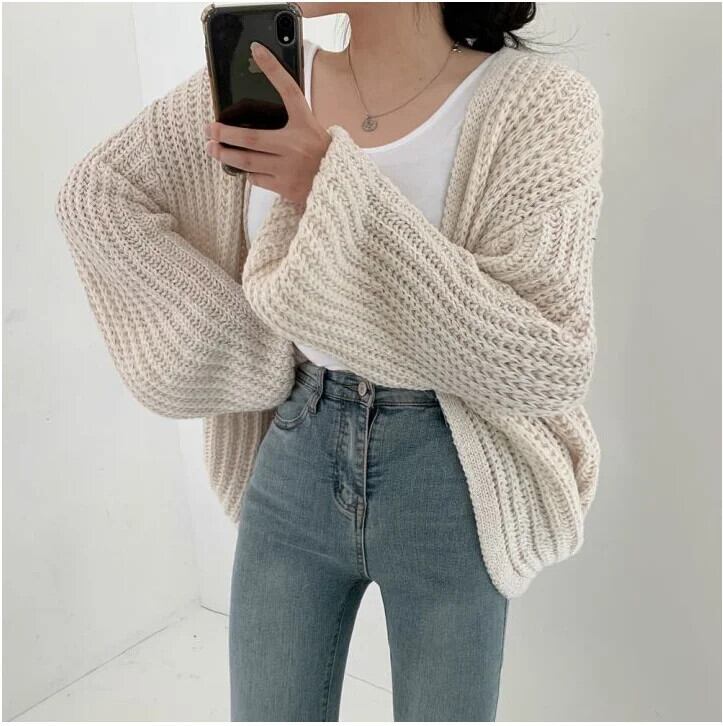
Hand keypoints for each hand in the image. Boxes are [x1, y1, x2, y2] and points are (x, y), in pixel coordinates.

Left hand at [204, 41, 330, 206]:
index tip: (256, 49)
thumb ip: (291, 114)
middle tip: (209, 129)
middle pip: (252, 138)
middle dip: (226, 134)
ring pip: (249, 161)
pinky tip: (239, 167)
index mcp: (305, 125)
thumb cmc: (320, 152)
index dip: (274, 69)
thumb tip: (260, 103)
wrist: (338, 184)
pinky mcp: (285, 188)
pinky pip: (257, 179)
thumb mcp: (310, 128)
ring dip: (227, 155)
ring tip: (212, 149)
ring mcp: (289, 169)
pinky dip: (246, 172)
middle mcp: (296, 146)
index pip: (290, 91)